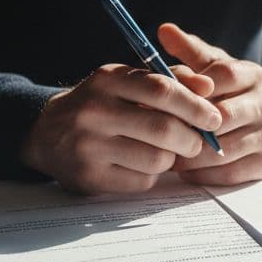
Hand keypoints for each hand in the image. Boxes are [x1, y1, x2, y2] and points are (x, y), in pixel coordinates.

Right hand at [20, 63, 221, 193]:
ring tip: (162, 151)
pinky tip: (137, 165)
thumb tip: (208, 87)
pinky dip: (149, 176)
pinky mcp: (89, 178)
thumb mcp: (127, 82)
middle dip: (191, 138)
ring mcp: (89, 146)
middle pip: (163, 129)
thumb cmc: (101, 104)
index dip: (195, 105)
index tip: (214, 117)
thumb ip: (170, 80)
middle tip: (196, 142)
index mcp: (108, 80)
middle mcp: (95, 111)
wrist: (47, 133)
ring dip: (170, 159)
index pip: (162, 90)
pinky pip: (140, 182)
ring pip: (156, 159)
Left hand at [157, 23, 261, 185]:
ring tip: (165, 153)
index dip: (191, 87)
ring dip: (191, 154)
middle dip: (188, 125)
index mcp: (252, 74)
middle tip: (157, 132)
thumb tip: (164, 29)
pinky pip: (230, 173)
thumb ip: (191, 51)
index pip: (223, 75)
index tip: (162, 98)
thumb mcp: (218, 67)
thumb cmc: (235, 92)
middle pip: (224, 116)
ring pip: (224, 149)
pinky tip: (184, 169)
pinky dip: (203, 174)